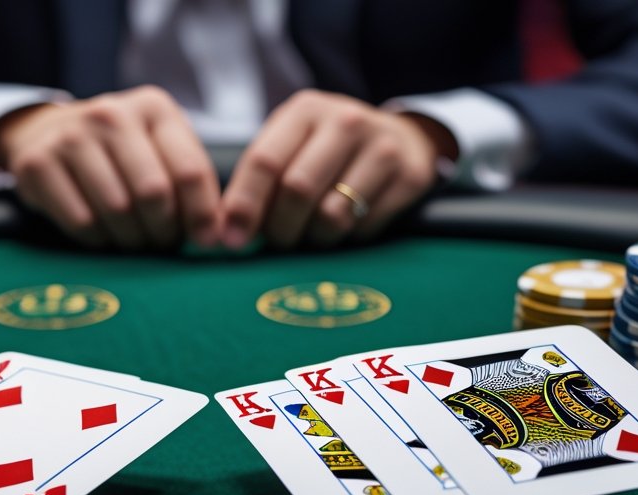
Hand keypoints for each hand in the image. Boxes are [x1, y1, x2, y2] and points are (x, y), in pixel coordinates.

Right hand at [0, 86, 219, 248]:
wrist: (49, 134)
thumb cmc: (121, 154)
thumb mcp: (161, 151)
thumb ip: (192, 184)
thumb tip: (216, 235)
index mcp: (153, 108)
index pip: (189, 171)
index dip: (202, 215)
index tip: (206, 242)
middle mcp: (111, 114)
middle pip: (153, 194)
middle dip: (162, 231)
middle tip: (159, 242)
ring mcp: (70, 136)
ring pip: (117, 211)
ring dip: (131, 239)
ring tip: (133, 239)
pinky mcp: (37, 163)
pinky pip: (82, 223)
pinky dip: (98, 240)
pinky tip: (101, 232)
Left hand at [218, 90, 455, 248]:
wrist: (401, 139)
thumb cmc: (328, 151)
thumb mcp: (293, 146)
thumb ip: (259, 180)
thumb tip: (228, 231)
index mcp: (305, 111)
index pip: (264, 161)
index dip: (244, 204)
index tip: (232, 239)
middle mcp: (345, 121)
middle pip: (297, 190)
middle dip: (280, 228)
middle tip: (279, 240)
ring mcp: (381, 147)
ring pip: (331, 215)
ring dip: (314, 237)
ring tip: (313, 230)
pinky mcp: (409, 176)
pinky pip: (364, 228)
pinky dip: (348, 237)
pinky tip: (349, 221)